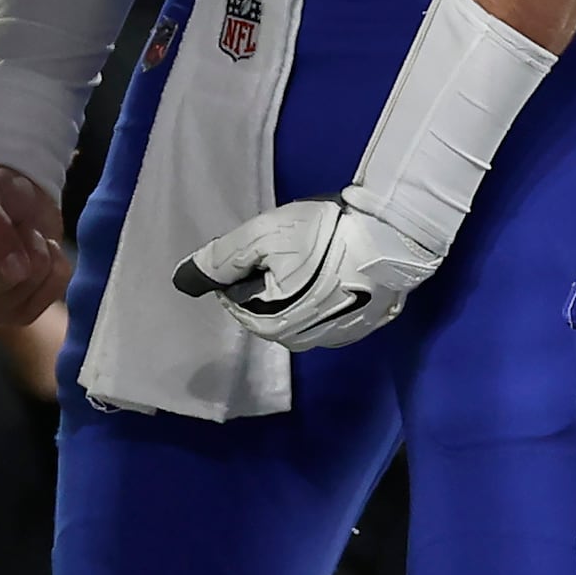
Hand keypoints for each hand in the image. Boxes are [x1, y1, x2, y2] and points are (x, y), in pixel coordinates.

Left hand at [175, 196, 440, 351]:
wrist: (395, 237)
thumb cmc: (323, 233)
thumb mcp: (262, 235)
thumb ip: (219, 259)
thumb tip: (181, 281)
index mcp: (270, 324)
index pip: (235, 299)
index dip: (243, 267)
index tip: (265, 243)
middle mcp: (299, 342)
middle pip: (265, 309)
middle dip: (267, 281)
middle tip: (290, 246)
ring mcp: (334, 338)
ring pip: (296, 315)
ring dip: (294, 289)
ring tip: (313, 255)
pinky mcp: (362, 329)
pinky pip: (327, 316)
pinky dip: (323, 297)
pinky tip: (335, 271)